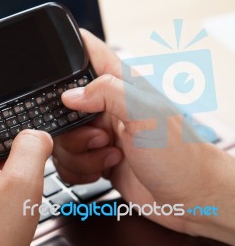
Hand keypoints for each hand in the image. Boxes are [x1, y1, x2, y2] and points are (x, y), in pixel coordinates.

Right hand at [53, 29, 234, 243]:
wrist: (189, 198)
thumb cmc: (181, 155)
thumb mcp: (146, 115)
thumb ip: (108, 93)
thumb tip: (70, 95)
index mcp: (121, 85)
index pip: (88, 53)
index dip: (67, 56)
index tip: (61, 80)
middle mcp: (108, 107)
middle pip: (63, 105)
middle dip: (72, 128)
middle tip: (100, 136)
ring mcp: (100, 133)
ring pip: (63, 137)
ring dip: (80, 154)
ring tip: (110, 155)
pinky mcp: (96, 157)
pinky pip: (68, 160)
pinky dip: (80, 169)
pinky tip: (104, 168)